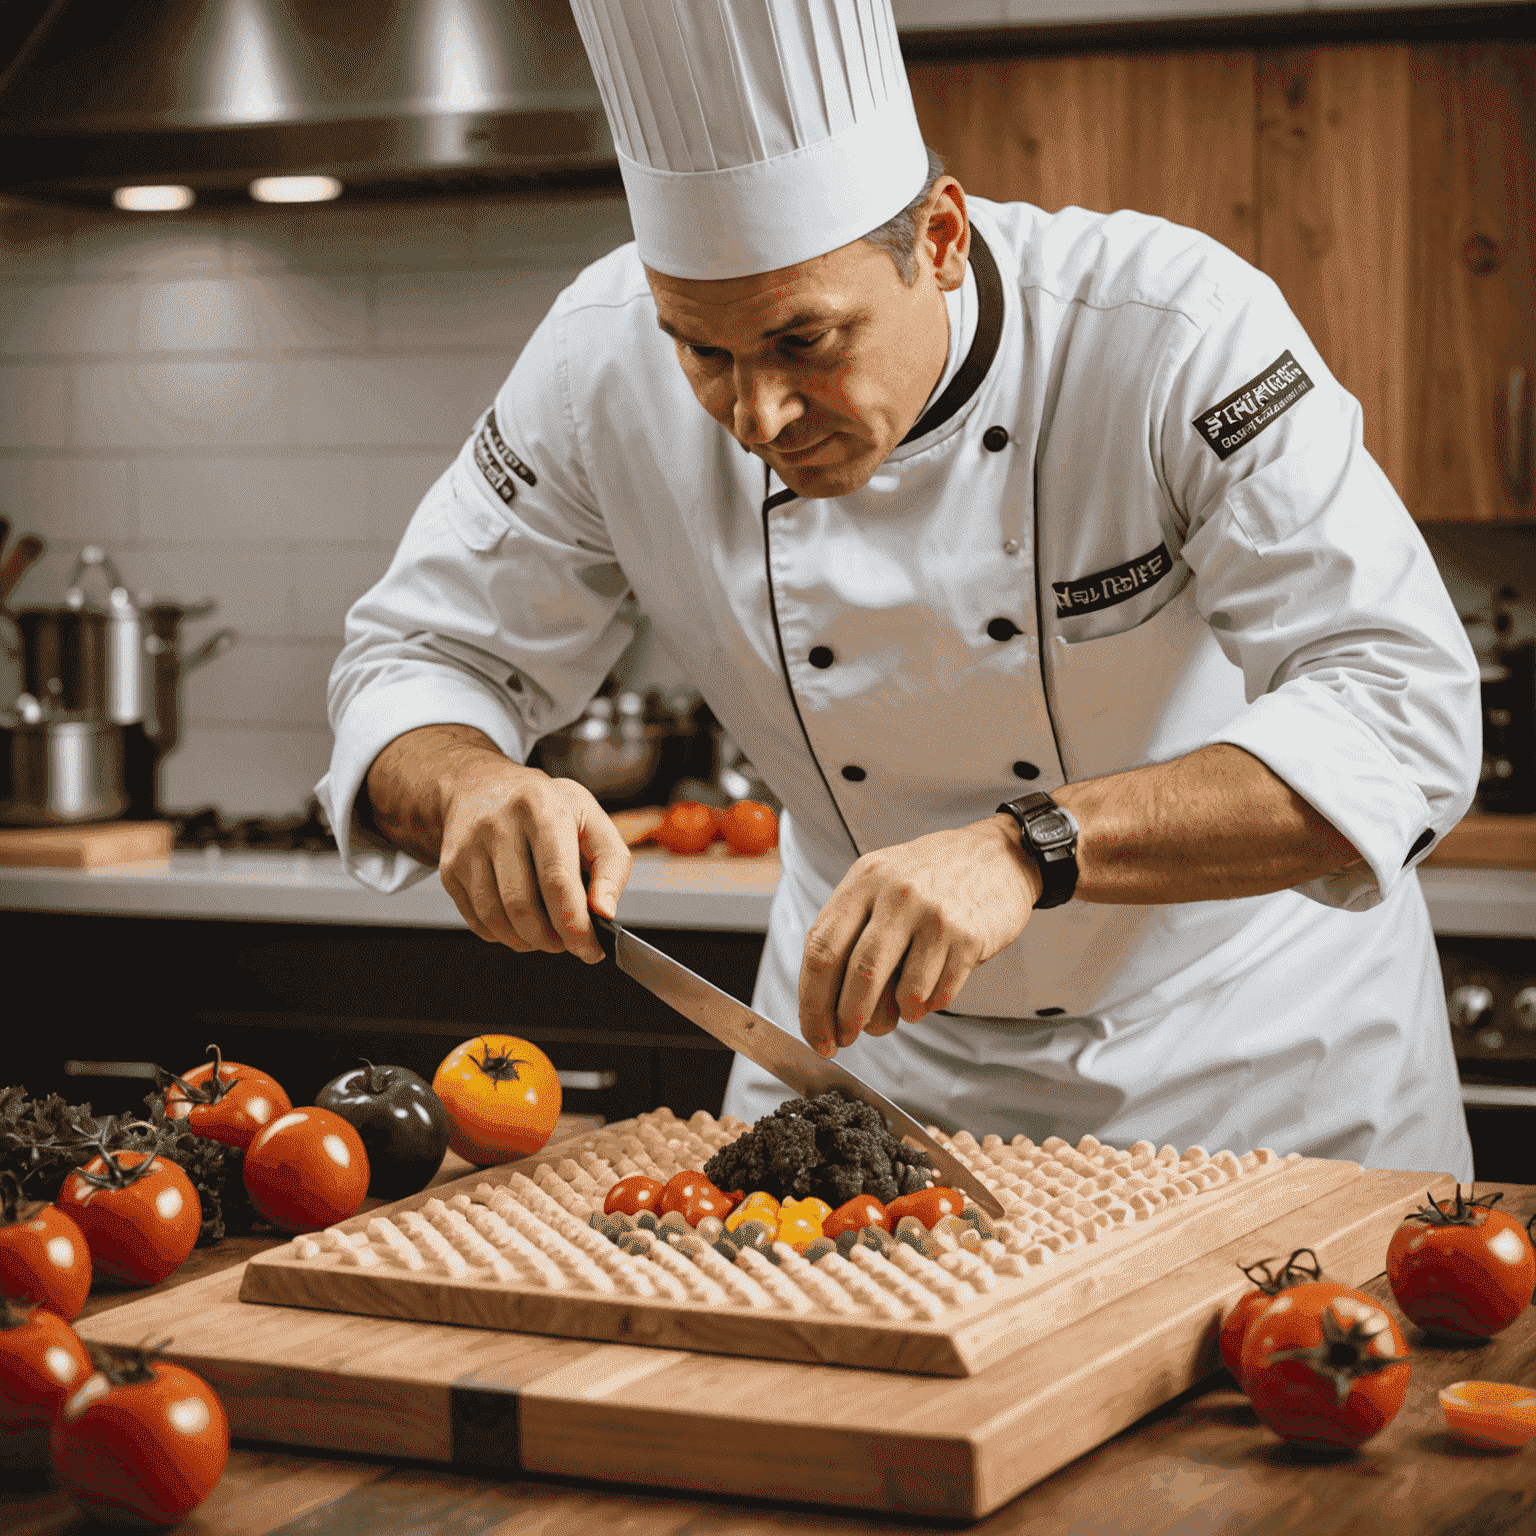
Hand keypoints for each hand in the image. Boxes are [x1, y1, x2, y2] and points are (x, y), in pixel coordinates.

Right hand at [365, 724, 630, 962]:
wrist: (481, 787)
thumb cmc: (546, 807)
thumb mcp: (591, 819)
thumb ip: (612, 866)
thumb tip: (605, 912)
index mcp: (543, 808)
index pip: (557, 880)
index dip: (575, 924)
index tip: (591, 949)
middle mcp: (500, 824)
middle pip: (523, 905)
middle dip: (551, 939)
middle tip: (568, 943)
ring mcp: (469, 846)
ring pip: (496, 917)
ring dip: (527, 941)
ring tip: (546, 936)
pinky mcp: (450, 867)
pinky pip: (477, 919)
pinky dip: (502, 935)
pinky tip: (519, 925)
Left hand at [798, 814, 1041, 1056]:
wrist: (997, 855)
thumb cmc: (929, 877)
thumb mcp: (878, 884)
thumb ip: (849, 931)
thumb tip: (826, 1002)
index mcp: (862, 882)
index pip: (821, 951)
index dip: (812, 1003)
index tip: (816, 1034)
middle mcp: (895, 894)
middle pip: (858, 976)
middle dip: (847, 1020)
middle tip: (847, 1038)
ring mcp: (934, 915)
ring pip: (902, 992)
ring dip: (894, 1016)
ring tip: (898, 1009)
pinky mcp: (968, 936)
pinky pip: (938, 994)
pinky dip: (926, 1006)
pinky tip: (928, 991)